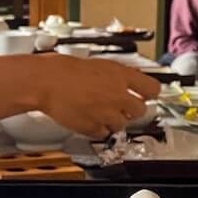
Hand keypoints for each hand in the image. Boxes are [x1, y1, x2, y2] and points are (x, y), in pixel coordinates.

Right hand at [29, 55, 160, 137]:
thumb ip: (116, 75)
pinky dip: (98, 129)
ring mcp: (107, 113)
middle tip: (121, 105)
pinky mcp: (94, 128)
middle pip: (141, 111)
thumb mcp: (97, 64)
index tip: (147, 94)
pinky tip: (89, 118)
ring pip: (122, 125)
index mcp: (120, 75)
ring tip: (99, 111)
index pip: (153, 89)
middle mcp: (118, 95)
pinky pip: (104, 133)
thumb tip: (126, 79)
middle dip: (132, 110)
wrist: (45, 82)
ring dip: (114, 120)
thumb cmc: (63, 69)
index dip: (150, 93)